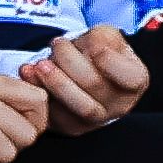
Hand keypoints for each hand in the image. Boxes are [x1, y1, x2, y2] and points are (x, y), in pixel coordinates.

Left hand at [15, 25, 150, 133]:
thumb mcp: (105, 36)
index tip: (91, 43)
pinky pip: (54, 116)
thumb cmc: (95, 51)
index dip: (107, 58)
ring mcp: (95, 120)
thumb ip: (103, 37)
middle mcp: (119, 105)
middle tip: (57, 44)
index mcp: (135, 82)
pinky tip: (28, 73)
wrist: (78, 66)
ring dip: (56, 83)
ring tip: (40, 63)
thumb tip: (93, 47)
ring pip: (78, 108)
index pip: (131, 77)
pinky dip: (37, 91)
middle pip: (96, 87)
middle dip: (71, 62)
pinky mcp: (69, 126)